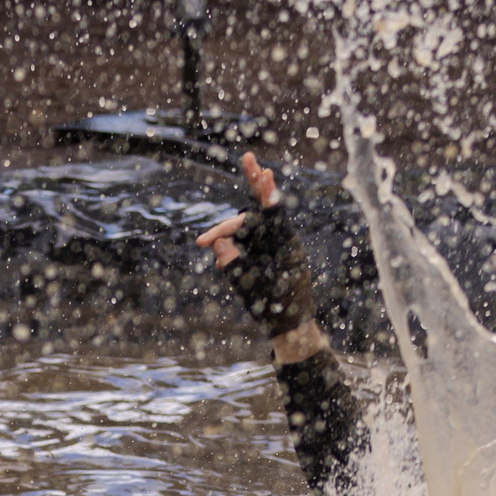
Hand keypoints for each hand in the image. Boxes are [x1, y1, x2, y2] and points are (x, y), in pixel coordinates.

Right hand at [195, 151, 324, 359]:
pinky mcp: (263, 253)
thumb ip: (232, 263)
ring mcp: (270, 246)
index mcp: (284, 243)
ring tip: (207, 253)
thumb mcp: (249, 286)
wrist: (288, 326)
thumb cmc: (276, 307)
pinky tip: (218, 264)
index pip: (273, 210)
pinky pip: (242, 245)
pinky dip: (229, 252)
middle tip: (211, 222)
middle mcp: (278, 240)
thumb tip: (217, 242)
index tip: (262, 169)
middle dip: (225, 226)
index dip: (265, 190)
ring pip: (242, 232)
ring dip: (224, 240)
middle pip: (249, 220)